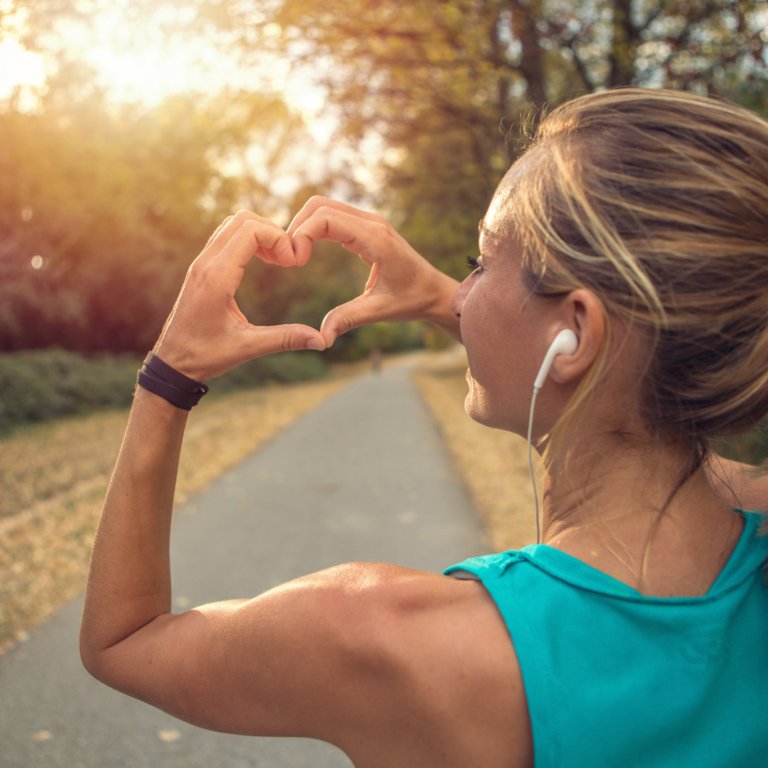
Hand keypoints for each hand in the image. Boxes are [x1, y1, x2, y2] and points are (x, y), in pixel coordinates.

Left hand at [154, 211, 324, 380]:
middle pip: (243, 220)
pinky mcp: (201, 269)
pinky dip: (249, 241)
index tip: (294, 262)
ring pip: (233, 225)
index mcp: (217, 277)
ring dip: (260, 234)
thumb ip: (285, 339)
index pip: (250, 230)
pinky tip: (264, 262)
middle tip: (289, 259)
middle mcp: (206, 263)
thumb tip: (321, 341)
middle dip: (273, 232)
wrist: (172, 363)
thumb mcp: (247, 347)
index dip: (279, 238)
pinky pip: (226, 238)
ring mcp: (201, 264)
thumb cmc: (205, 356)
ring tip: (279, 260)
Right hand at [288, 197, 459, 344]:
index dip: (302, 235)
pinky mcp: (365, 228)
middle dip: (297, 227)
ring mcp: (369, 222)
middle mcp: (371, 223)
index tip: (295, 262)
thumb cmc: (411, 300)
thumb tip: (321, 338)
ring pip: (324, 207)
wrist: (433, 292)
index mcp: (375, 238)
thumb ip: (348, 319)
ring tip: (294, 256)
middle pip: (319, 205)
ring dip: (303, 226)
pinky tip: (306, 253)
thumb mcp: (379, 311)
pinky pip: (333, 217)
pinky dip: (314, 229)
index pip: (326, 218)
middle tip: (288, 258)